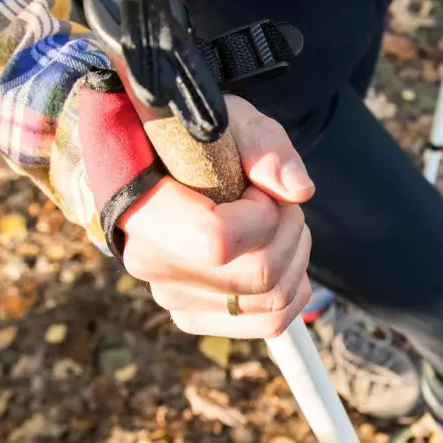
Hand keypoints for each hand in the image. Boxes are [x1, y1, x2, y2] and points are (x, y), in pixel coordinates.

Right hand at [120, 96, 314, 338]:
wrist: (161, 167)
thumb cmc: (195, 140)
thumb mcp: (229, 119)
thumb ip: (265, 146)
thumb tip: (298, 191)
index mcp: (144, 211)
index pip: (219, 240)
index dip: (261, 214)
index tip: (255, 186)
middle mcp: (152, 264)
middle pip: (257, 277)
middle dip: (289, 231)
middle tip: (278, 200)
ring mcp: (173, 297)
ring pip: (270, 303)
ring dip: (295, 256)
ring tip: (278, 221)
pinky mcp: (194, 315)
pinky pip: (267, 323)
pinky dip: (292, 289)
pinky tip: (282, 255)